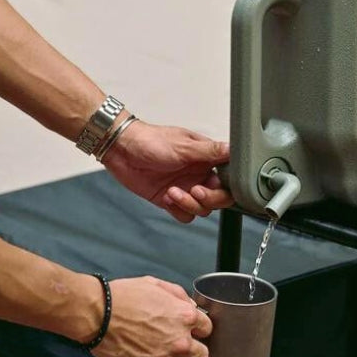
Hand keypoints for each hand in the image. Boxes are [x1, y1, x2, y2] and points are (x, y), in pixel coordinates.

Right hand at [93, 277, 211, 356]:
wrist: (99, 315)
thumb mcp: (155, 284)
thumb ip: (178, 295)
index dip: (200, 327)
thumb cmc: (123, 298)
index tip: (194, 329)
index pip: (208, 328)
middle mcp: (179, 341)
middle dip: (196, 349)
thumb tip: (189, 305)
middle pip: (203, 354)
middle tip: (186, 346)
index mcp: (184, 317)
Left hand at [104, 120, 232, 221]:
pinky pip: (184, 215)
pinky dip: (177, 210)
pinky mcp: (171, 199)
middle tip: (194, 191)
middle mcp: (199, 174)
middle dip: (208, 199)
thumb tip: (234, 149)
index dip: (226, 187)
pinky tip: (166, 197)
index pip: (230, 179)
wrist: (123, 150)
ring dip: (189, 204)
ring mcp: (186, 187)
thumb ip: (210, 151)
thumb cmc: (151, 141)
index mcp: (207, 159)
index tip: (212, 184)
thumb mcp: (184, 145)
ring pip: (202, 209)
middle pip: (220, 198)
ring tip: (172, 192)